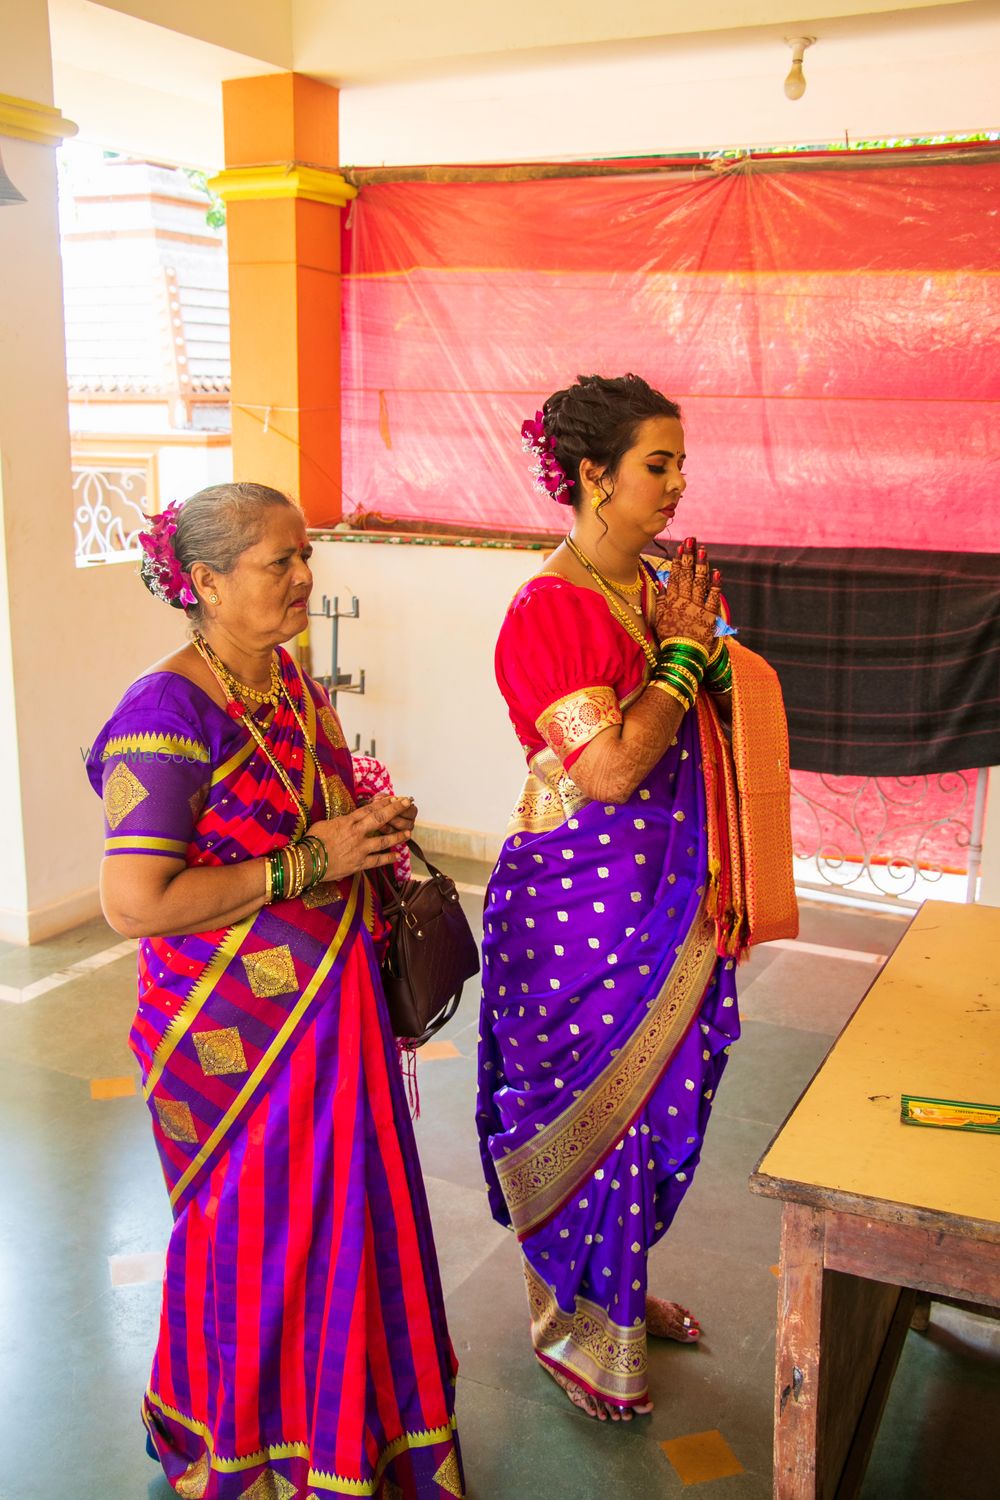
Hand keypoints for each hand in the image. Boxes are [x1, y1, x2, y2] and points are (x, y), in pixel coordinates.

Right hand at [307, 795, 415, 880]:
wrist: (307, 861)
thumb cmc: (312, 841)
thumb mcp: (324, 824)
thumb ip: (339, 822)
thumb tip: (344, 820)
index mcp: (348, 822)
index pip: (370, 809)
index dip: (383, 802)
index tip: (393, 797)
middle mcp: (357, 833)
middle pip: (380, 819)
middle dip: (395, 809)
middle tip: (407, 803)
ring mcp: (359, 849)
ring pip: (384, 841)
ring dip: (397, 836)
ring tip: (408, 832)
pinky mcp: (359, 864)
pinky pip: (377, 861)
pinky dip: (388, 858)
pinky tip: (397, 856)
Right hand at [654, 536, 721, 654]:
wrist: (681, 656)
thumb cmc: (668, 639)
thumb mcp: (657, 619)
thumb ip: (659, 601)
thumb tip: (661, 584)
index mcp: (671, 601)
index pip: (675, 576)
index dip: (678, 560)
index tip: (681, 547)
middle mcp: (684, 601)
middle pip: (687, 574)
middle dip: (689, 555)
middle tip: (692, 539)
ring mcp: (697, 607)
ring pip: (699, 582)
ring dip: (701, 565)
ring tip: (703, 550)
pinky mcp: (709, 615)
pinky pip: (713, 597)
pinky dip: (715, 585)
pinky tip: (717, 572)